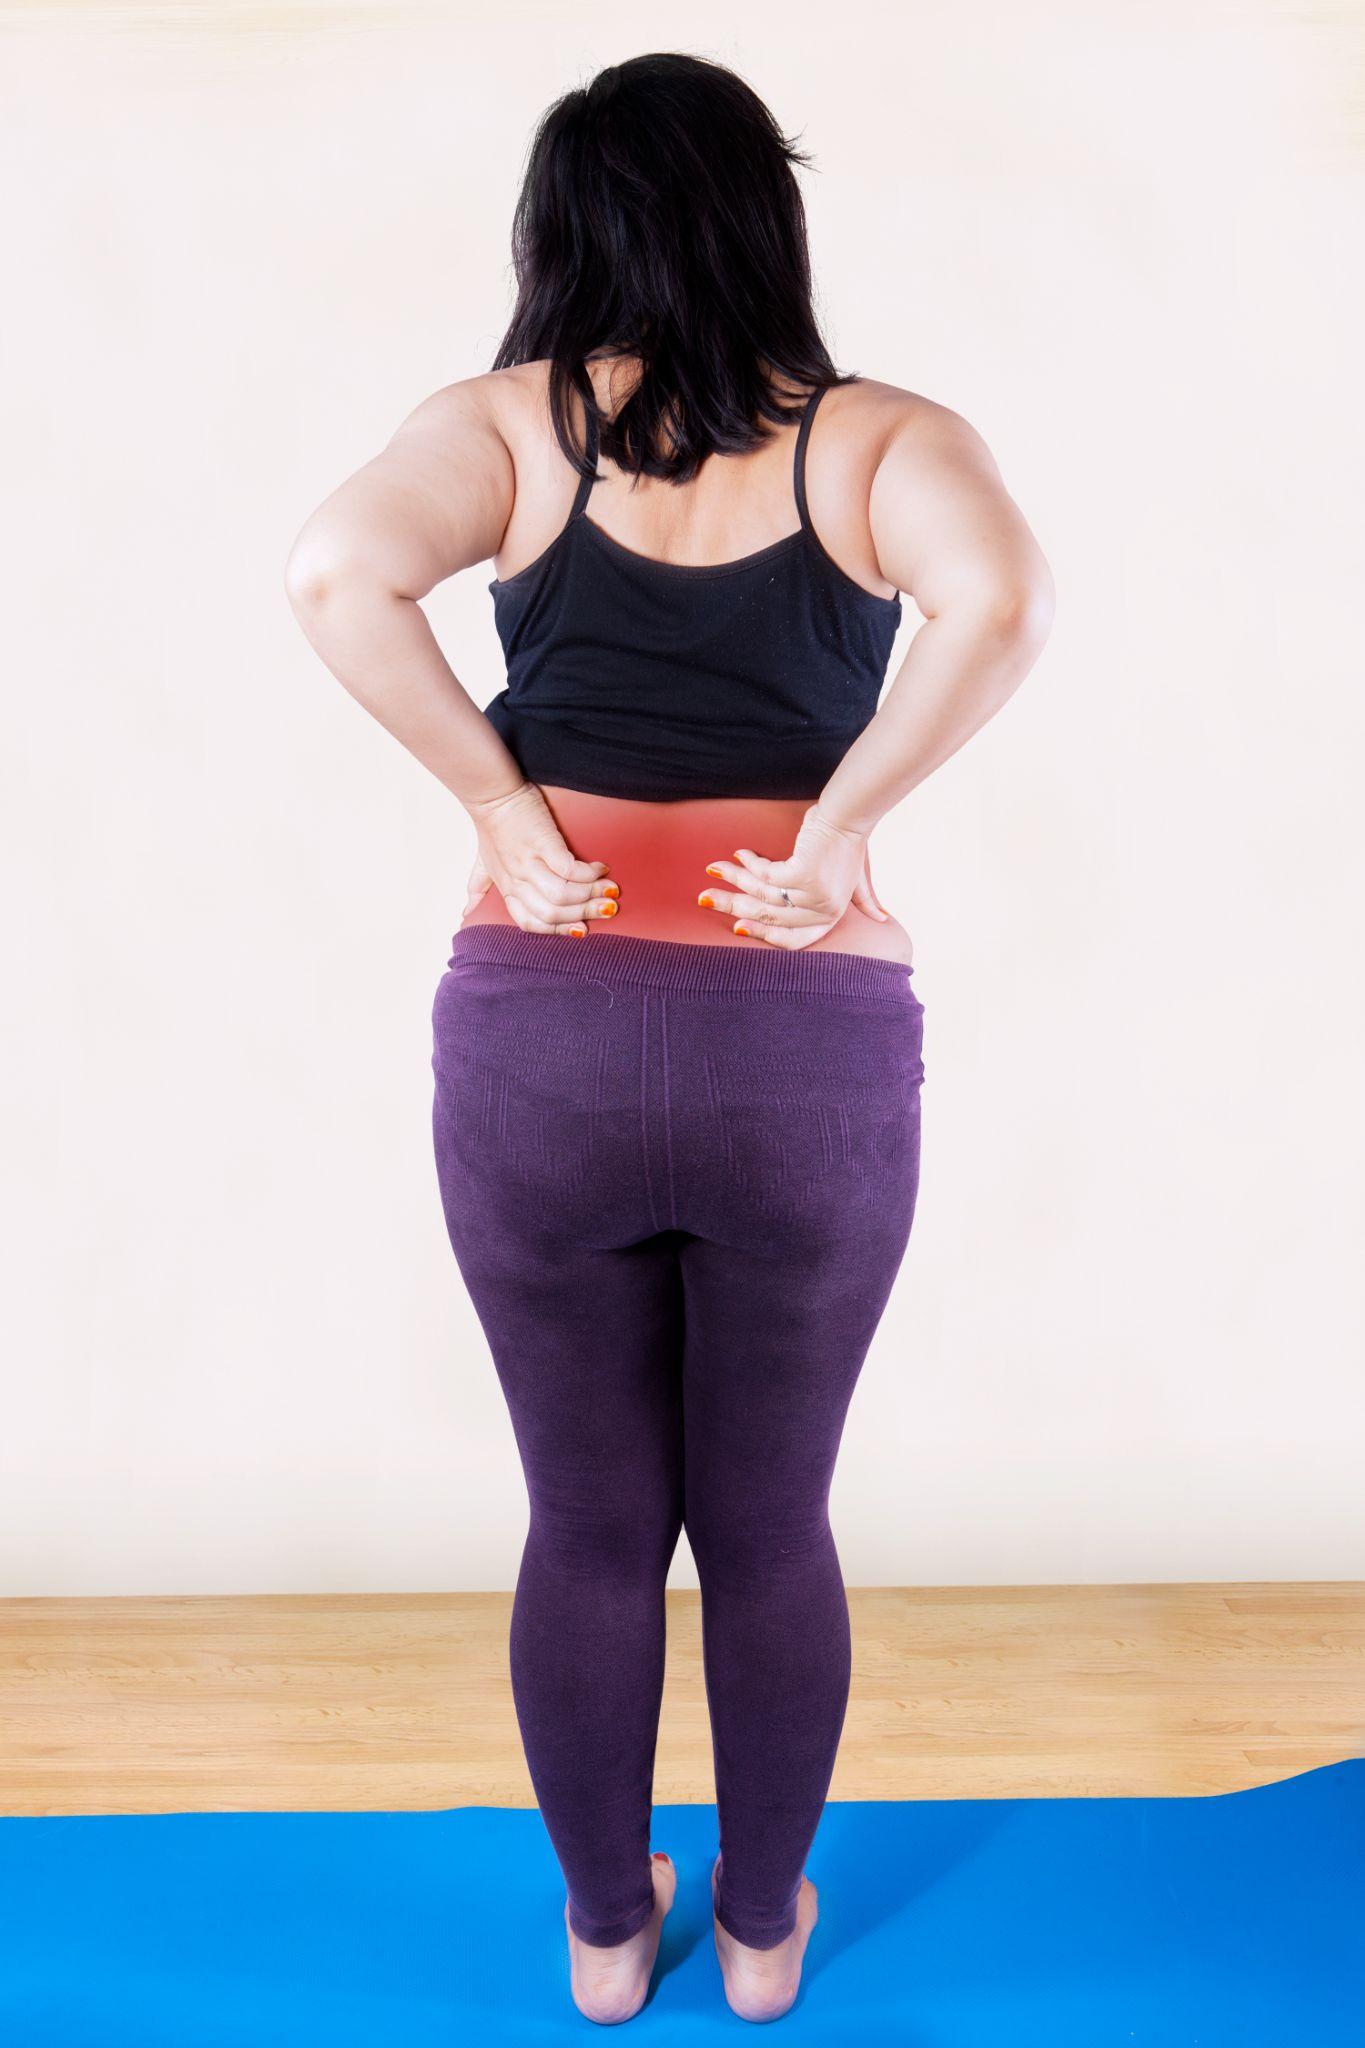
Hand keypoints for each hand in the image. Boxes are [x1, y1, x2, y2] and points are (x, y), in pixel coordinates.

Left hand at [463, 782, 618, 936]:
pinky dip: (589, 873)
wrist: (491, 794)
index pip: (531, 923)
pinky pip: (569, 870)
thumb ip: (478, 887)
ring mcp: (529, 863)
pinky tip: (600, 868)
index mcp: (507, 888)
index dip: (559, 930)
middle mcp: (517, 880)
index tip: (581, 928)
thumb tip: (467, 912)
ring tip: (609, 890)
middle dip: (583, 914)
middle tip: (606, 909)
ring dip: (591, 895)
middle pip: (552, 913)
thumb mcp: (482, 862)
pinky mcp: (542, 843)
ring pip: (562, 896)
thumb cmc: (490, 825)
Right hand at [697, 805, 889, 949]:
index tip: (737, 925)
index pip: (793, 939)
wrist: (849, 815)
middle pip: (768, 915)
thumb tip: (884, 918)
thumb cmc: (852, 844)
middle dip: (732, 905)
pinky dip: (749, 863)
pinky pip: (765, 875)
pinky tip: (740, 853)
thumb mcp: (858, 879)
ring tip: (714, 869)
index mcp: (831, 916)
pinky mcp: (801, 874)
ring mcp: (812, 895)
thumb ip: (865, 900)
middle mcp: (822, 910)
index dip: (762, 934)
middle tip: (706, 898)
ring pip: (762, 893)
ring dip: (734, 879)